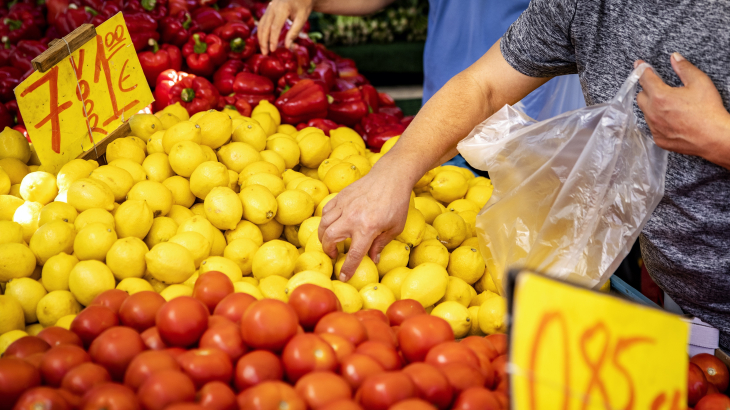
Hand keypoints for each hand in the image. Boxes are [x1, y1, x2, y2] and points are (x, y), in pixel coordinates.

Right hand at [258, 0, 312, 54]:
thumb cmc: (303, 5)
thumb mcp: (302, 18)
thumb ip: (294, 32)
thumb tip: (287, 46)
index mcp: (282, 9)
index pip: (275, 27)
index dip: (272, 40)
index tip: (272, 50)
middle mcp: (273, 7)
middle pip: (264, 26)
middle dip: (263, 41)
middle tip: (265, 53)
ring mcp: (269, 7)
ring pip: (261, 24)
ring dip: (261, 38)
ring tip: (264, 49)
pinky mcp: (268, 9)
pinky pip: (262, 21)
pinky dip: (261, 32)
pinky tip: (263, 40)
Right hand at [318, 163, 412, 280]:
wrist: (391, 176)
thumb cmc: (397, 203)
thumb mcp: (395, 228)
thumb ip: (381, 244)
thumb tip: (372, 259)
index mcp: (367, 228)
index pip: (354, 254)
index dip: (347, 268)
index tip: (343, 277)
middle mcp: (352, 218)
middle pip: (329, 239)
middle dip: (328, 251)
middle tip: (334, 255)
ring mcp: (344, 205)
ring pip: (323, 224)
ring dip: (323, 237)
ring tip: (329, 242)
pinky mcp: (341, 196)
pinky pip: (326, 211)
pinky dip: (325, 220)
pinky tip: (332, 224)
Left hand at [637, 53, 729, 168]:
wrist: (714, 137)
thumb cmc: (708, 110)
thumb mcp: (700, 82)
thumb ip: (684, 68)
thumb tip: (674, 57)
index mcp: (660, 96)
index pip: (645, 79)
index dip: (641, 69)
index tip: (639, 64)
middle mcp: (652, 113)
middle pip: (640, 96)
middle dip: (647, 89)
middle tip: (660, 87)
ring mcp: (654, 128)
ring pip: (646, 113)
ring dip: (652, 106)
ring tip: (669, 105)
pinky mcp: (659, 139)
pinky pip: (653, 127)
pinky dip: (658, 121)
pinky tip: (671, 119)